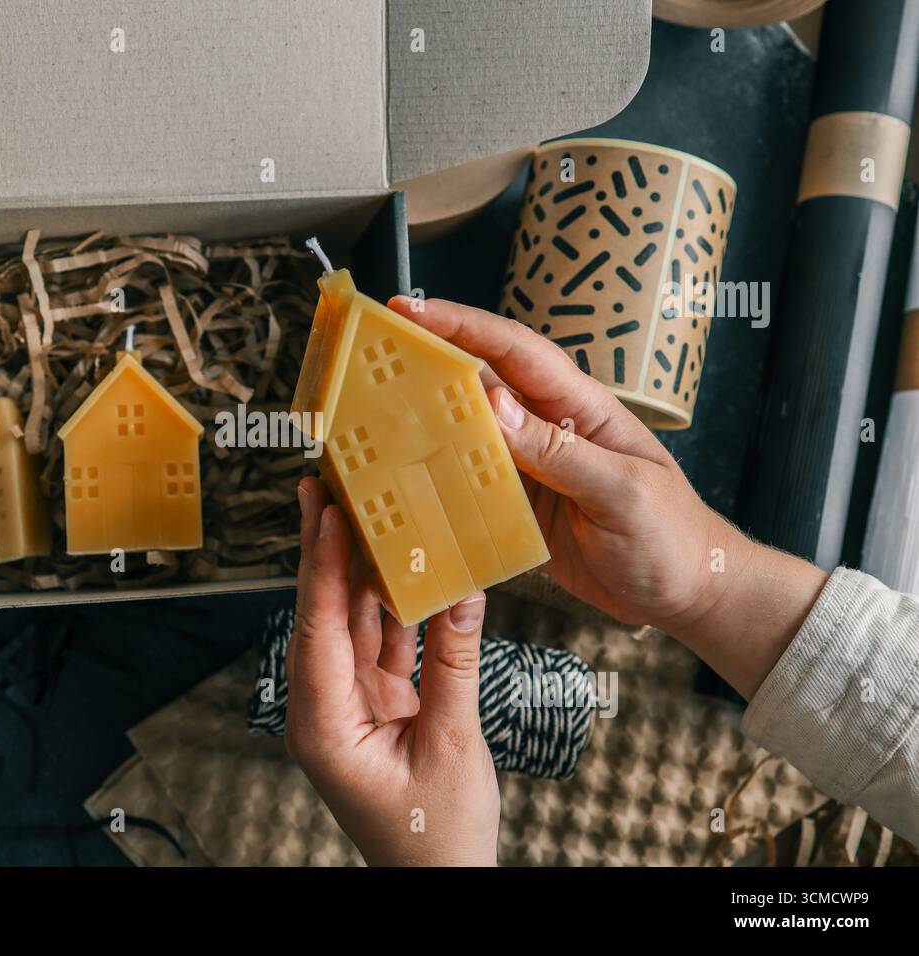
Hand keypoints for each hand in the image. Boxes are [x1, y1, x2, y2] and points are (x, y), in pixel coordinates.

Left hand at [285, 477, 498, 865]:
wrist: (440, 881)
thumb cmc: (435, 836)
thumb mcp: (452, 747)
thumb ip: (454, 665)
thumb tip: (463, 593)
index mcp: (323, 724)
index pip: (318, 630)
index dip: (323, 568)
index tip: (326, 515)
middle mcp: (325, 706)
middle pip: (323, 614)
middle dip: (323, 550)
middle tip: (320, 489)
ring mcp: (350, 702)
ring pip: (352, 620)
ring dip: (358, 567)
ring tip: (360, 507)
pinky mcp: (376, 701)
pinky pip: (382, 641)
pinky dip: (395, 604)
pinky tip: (402, 561)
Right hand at [386, 296, 827, 698]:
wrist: (685, 595)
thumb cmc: (671, 537)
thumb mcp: (622, 492)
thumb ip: (560, 451)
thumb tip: (492, 403)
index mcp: (579, 408)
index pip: (515, 352)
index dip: (463, 326)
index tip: (411, 310)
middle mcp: (548, 430)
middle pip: (479, 383)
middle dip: (428, 360)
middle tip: (372, 352)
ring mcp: (531, 469)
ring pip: (466, 432)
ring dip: (423, 420)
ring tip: (369, 411)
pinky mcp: (519, 508)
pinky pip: (469, 485)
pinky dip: (436, 479)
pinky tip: (402, 482)